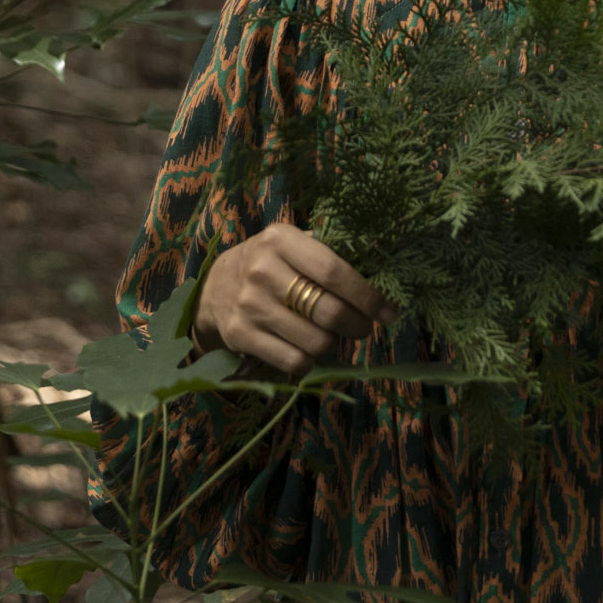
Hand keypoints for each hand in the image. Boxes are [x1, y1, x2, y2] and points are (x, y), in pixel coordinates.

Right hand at [193, 223, 399, 376]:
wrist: (213, 287)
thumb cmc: (269, 263)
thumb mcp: (292, 244)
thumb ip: (330, 253)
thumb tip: (382, 269)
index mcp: (280, 240)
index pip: (335, 271)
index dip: (368, 296)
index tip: (389, 312)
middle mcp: (262, 270)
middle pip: (329, 312)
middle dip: (358, 325)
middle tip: (363, 327)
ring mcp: (249, 305)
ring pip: (316, 342)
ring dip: (335, 345)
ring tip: (333, 335)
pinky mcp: (240, 336)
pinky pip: (294, 362)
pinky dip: (311, 361)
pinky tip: (309, 348)